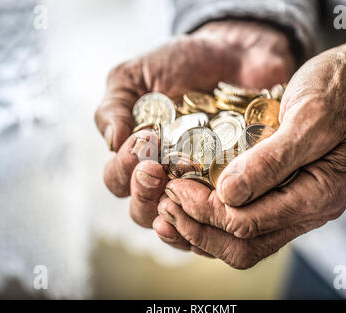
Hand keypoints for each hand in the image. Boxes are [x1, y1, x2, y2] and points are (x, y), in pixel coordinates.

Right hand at [95, 20, 295, 252]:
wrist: (234, 54)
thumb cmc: (180, 64)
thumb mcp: (137, 75)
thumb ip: (115, 105)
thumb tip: (110, 142)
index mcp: (136, 157)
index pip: (117, 180)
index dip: (122, 170)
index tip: (142, 141)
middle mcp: (162, 178)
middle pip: (142, 210)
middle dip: (143, 194)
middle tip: (154, 169)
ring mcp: (195, 188)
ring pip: (177, 223)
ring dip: (173, 215)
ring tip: (179, 192)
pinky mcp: (228, 190)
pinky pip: (216, 221)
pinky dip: (210, 224)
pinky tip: (210, 214)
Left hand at [157, 28, 345, 267]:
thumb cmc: (339, 91)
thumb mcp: (308, 118)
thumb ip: (272, 159)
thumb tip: (227, 195)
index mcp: (319, 195)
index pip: (249, 223)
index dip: (206, 210)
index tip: (177, 186)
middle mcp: (307, 211)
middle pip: (242, 246)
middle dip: (197, 229)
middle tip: (166, 203)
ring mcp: (294, 207)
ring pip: (241, 243)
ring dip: (201, 231)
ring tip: (168, 208)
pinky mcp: (282, 197)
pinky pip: (245, 224)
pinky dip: (213, 222)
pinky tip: (188, 207)